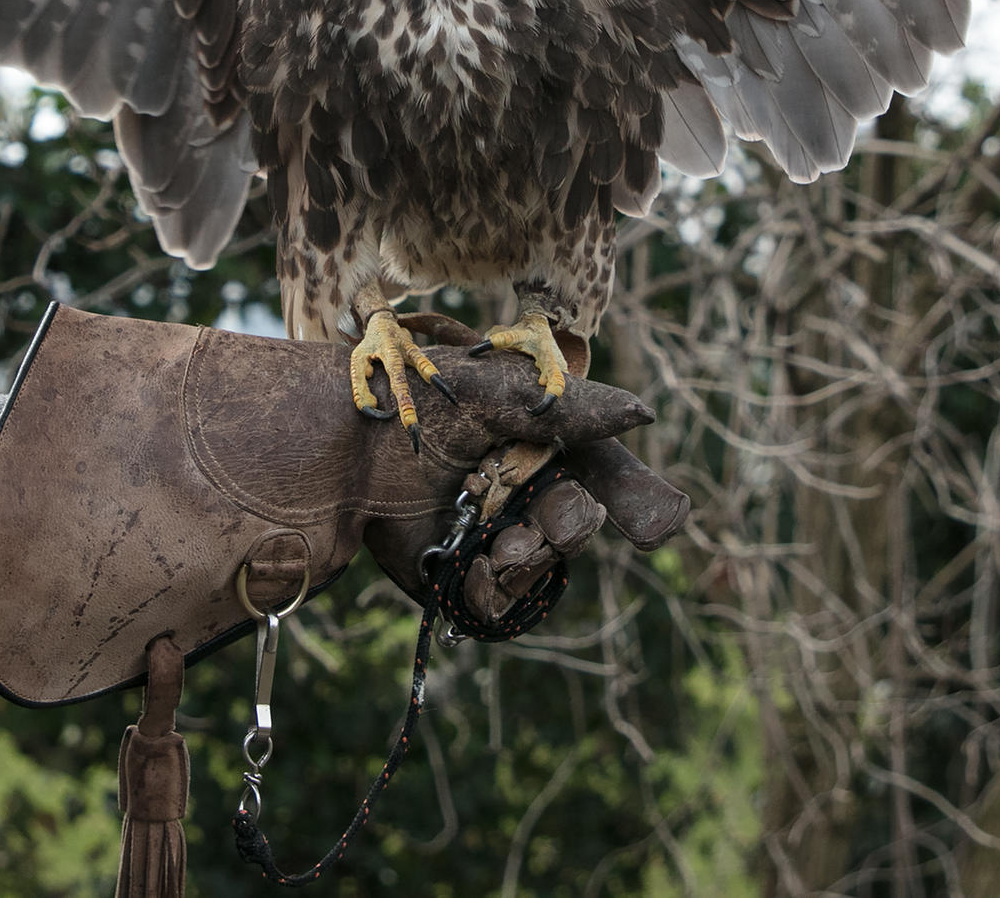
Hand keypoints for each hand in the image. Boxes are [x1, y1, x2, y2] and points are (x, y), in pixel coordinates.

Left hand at [356, 346, 688, 612]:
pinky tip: (482, 566)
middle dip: (575, 526)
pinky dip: (497, 591)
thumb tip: (642, 414)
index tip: (656, 522)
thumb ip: (571, 408)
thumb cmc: (417, 400)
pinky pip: (499, 606)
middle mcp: (520, 493)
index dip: (637, 499)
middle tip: (565, 513)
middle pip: (578, 527)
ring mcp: (488, 538)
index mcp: (539, 445)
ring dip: (536, 559)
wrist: (343, 442)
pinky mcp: (454, 578)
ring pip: (544, 570)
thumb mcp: (499, 394)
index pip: (604, 475)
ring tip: (505, 543)